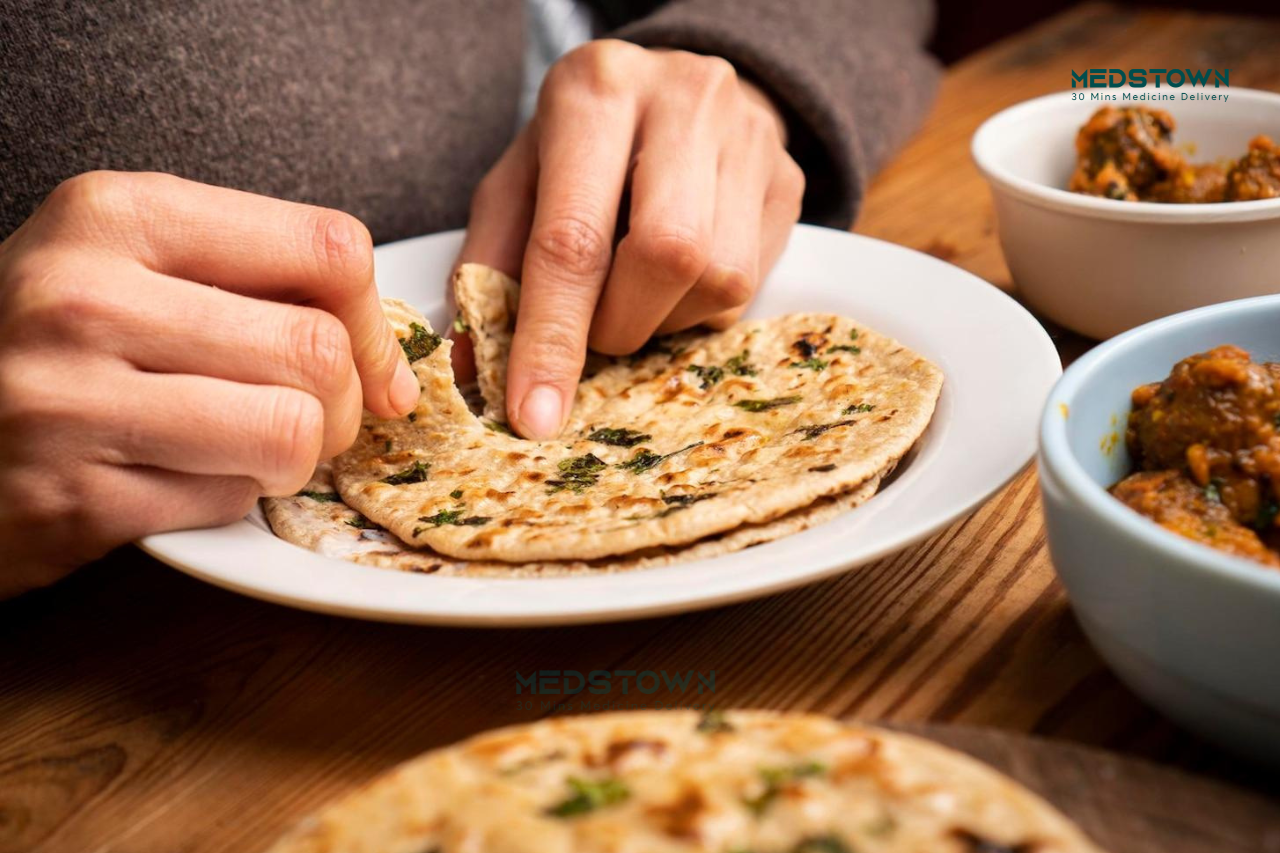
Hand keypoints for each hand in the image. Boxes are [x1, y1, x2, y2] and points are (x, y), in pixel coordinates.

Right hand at [0, 171, 418, 596]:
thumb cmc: (58, 343)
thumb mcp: (137, 267)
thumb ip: (263, 284)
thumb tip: (392, 372)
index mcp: (117, 214)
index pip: (330, 248)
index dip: (371, 319)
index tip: (365, 360)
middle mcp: (84, 295)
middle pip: (319, 352)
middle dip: (342, 405)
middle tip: (304, 418)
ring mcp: (69, 400)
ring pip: (293, 432)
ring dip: (291, 459)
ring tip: (241, 448)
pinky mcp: (72, 499)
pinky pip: (230, 503)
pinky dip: (228, 500)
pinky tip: (174, 479)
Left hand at [459, 40, 804, 437]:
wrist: (671, 91)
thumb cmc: (580, 149)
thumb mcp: (517, 185)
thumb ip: (489, 268)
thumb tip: (473, 371)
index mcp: (595, 91)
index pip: (574, 237)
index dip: (552, 338)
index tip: (535, 415)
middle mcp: (683, 100)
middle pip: (668, 255)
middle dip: (621, 323)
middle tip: (597, 331)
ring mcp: (749, 137)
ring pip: (721, 279)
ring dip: (665, 320)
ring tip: (636, 292)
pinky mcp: (789, 179)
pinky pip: (750, 286)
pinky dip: (700, 308)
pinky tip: (675, 279)